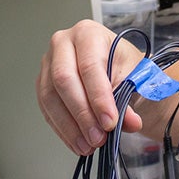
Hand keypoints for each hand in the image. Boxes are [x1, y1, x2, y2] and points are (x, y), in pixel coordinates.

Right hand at [36, 19, 145, 155]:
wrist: (119, 71)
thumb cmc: (126, 67)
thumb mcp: (135, 78)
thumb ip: (130, 99)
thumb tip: (130, 122)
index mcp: (88, 33)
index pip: (89, 66)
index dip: (99, 97)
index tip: (110, 122)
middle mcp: (62, 44)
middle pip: (64, 80)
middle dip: (82, 113)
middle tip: (98, 137)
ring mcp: (48, 64)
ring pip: (51, 98)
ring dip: (70, 127)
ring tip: (89, 146)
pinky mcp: (43, 84)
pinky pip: (47, 109)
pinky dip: (63, 130)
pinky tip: (77, 143)